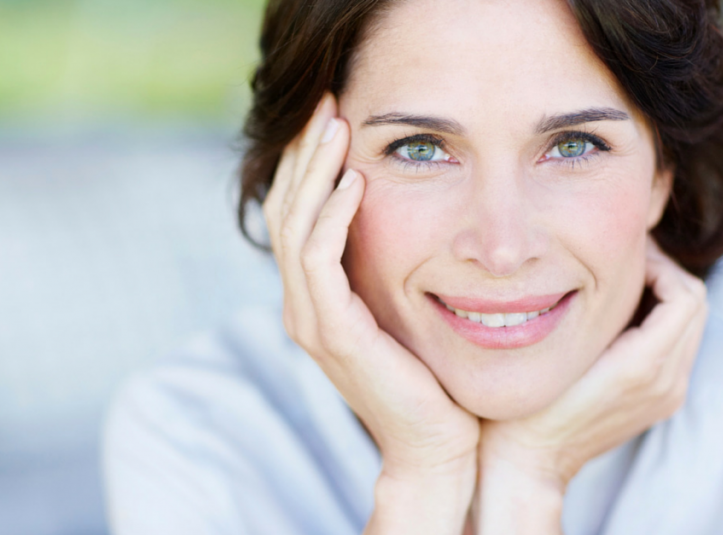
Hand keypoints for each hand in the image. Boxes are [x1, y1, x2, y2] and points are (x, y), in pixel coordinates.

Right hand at [263, 93, 479, 534]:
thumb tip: (398, 215)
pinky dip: (333, 218)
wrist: (438, 443)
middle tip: (325, 101)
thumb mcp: (401, 307)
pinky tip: (356, 183)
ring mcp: (311, 321)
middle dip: (303, 153)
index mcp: (313, 298)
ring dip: (314, 172)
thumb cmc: (430, 375)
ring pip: (296, 228)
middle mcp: (301, 306)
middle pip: (285, 211)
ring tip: (335, 125)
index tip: (330, 114)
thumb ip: (384, 267)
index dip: (305, 163)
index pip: (294, 215)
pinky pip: (320, 262)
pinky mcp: (334, 334)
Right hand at [474, 237, 707, 532]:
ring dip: (665, 297)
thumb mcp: (557, 347)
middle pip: (696, 306)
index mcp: (643, 366)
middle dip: (667, 274)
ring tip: (623, 282)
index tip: (625, 253)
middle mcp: (666, 382)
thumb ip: (592, 307)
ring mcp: (667, 396)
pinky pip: (678, 348)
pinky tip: (620, 316)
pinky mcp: (660, 403)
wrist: (528, 460)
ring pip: (691, 326)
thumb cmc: (527, 402)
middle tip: (627, 259)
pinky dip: (662, 322)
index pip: (684, 295)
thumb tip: (611, 263)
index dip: (660, 264)